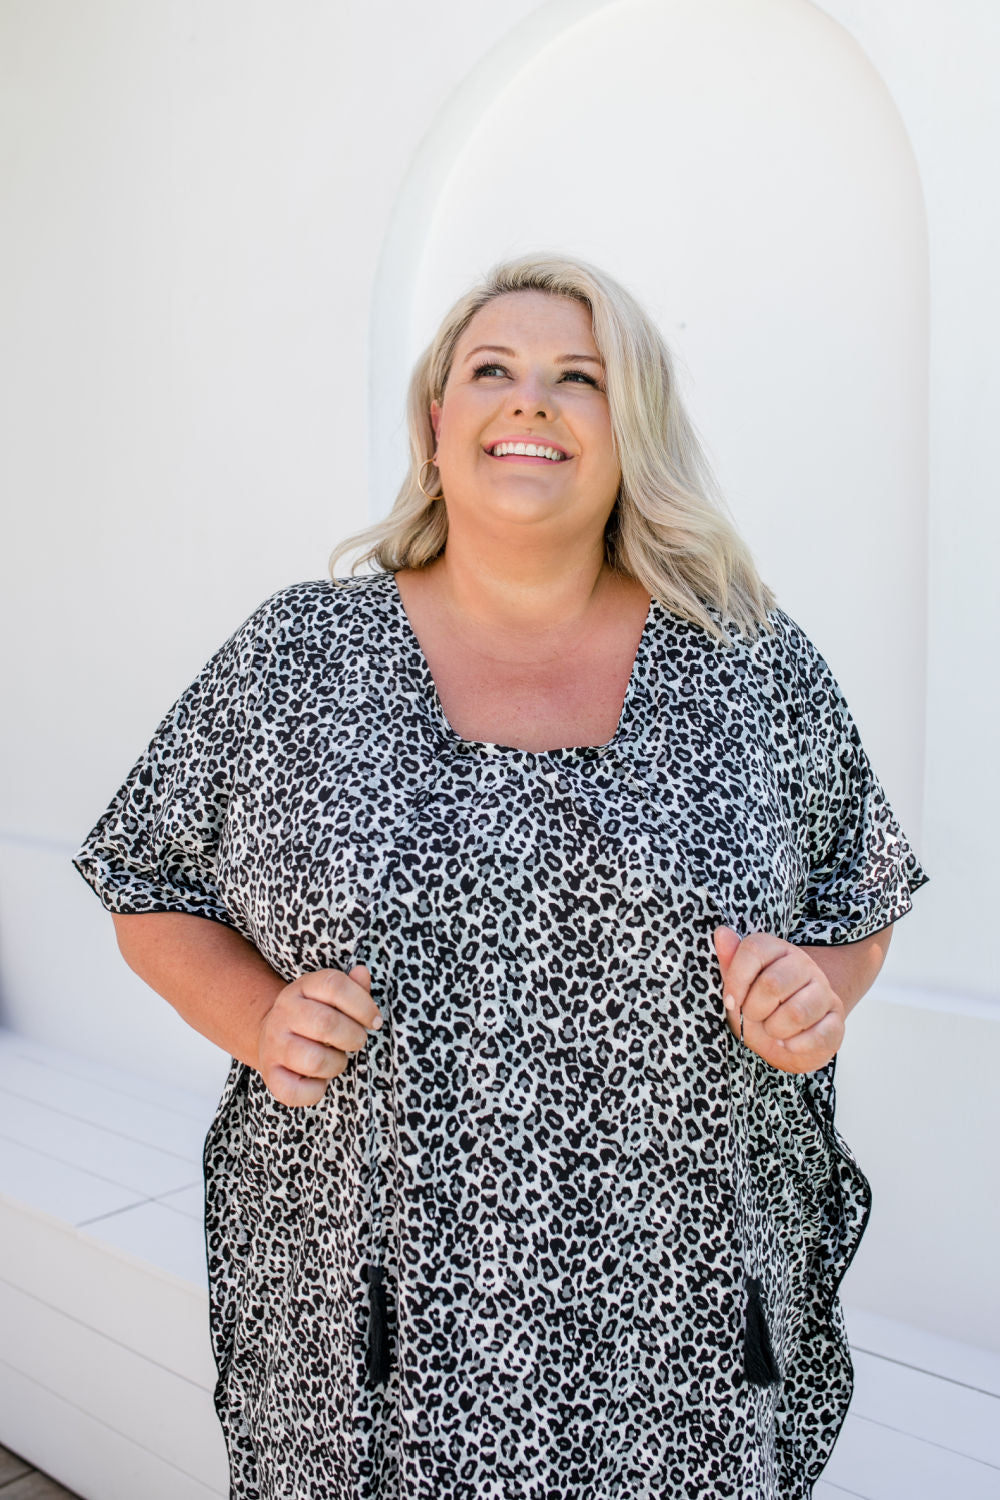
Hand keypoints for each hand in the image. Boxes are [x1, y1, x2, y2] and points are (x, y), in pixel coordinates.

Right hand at [255, 965, 381, 1105]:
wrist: (273, 1037)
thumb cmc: (315, 1017)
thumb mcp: (331, 997)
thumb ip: (352, 987)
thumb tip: (362, 972)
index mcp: (302, 987)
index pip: (334, 985)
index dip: (362, 1004)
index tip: (375, 1021)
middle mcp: (284, 1012)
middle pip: (326, 1023)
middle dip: (353, 1037)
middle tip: (357, 1041)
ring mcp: (273, 1043)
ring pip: (314, 1059)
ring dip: (337, 1064)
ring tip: (338, 1060)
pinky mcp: (270, 1074)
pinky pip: (295, 1091)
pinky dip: (316, 1091)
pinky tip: (319, 1080)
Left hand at [712, 928, 845, 1074]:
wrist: (786, 1041)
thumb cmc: (759, 1010)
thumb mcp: (738, 988)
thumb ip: (729, 961)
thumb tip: (722, 932)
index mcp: (778, 950)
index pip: (753, 950)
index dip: (736, 980)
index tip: (731, 1001)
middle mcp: (804, 965)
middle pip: (772, 983)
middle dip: (754, 1009)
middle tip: (754, 1017)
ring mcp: (824, 992)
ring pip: (796, 1013)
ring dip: (775, 1029)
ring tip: (772, 1030)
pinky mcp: (836, 1020)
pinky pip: (817, 1035)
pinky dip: (795, 1045)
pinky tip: (789, 1042)